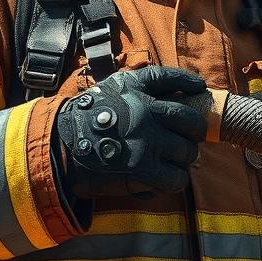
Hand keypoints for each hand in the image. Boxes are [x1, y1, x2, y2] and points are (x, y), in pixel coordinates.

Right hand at [54, 65, 206, 197]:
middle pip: (191, 122)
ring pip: (187, 153)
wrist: (62, 147)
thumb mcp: (114, 86)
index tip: (200, 90)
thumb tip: (183, 85)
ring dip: (184, 158)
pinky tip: (164, 178)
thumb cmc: (89, 115)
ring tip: (173, 160)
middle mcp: (147, 116)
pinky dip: (175, 180)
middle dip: (195, 132)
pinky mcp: (141, 171)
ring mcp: (146, 144)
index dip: (192, 85)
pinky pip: (176, 178)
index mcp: (139, 93)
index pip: (175, 81)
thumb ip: (146, 80)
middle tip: (188, 138)